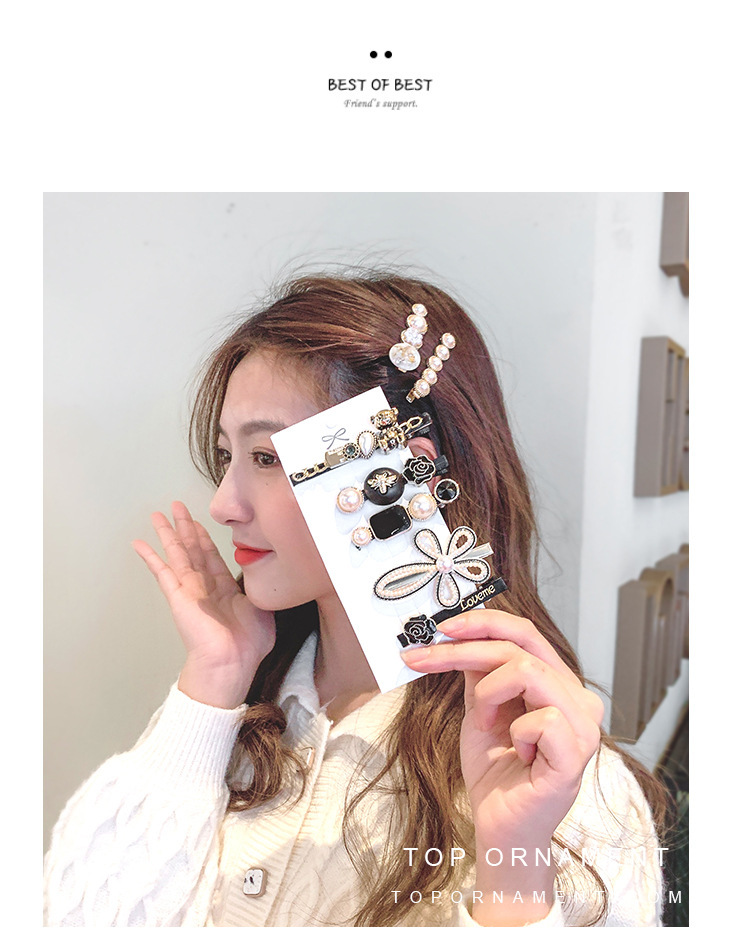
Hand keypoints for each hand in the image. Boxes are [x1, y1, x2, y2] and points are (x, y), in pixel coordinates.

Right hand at [132, 501, 275, 707]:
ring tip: (158, 515)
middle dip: (185, 526)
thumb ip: (259, 588)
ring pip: (177, 554)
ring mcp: (189, 590)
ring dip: (168, 533)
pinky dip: (150, 557)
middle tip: (177, 506)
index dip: (205, 537)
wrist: (232, 663)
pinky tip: (139, 543)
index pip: (212, 556)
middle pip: (192, 549)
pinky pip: (162, 572)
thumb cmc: (248, 644)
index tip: (198, 521)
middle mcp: (204, 586)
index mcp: (223, 589)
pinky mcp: (178, 596)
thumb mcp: (262, 607)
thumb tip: (266, 574)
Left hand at [401, 609, 602, 915]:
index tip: (442, 627)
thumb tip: (461, 635)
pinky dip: (515, 730)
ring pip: (529, 671)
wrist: (500, 826)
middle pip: (522, 645)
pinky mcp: (577, 753)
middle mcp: (577, 698)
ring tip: (484, 722)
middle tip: (426, 657)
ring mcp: (583, 725)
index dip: (483, 622)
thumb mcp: (480, 709)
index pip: (525, 633)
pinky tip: (516, 751)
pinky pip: (541, 718)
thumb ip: (481, 673)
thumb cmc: (496, 771)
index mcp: (557, 682)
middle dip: (467, 647)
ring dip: (489, 693)